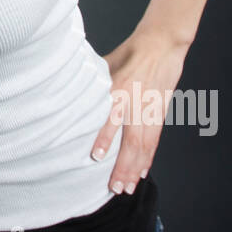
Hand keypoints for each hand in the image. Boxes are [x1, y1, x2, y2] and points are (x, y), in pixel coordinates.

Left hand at [91, 28, 188, 193]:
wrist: (162, 43)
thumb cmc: (130, 52)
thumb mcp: (106, 64)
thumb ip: (93, 83)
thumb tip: (69, 95)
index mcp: (120, 88)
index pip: (112, 117)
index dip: (105, 137)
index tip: (96, 156)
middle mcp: (136, 103)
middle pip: (131, 140)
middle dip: (123, 166)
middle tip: (114, 188)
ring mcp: (150, 110)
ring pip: (144, 146)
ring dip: (136, 169)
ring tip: (128, 188)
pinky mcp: (160, 113)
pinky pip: (154, 140)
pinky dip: (149, 158)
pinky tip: (143, 173)